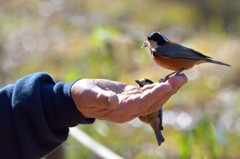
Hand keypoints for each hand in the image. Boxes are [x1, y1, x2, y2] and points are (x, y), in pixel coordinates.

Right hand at [71, 75, 186, 122]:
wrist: (81, 98)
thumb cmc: (83, 96)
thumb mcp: (89, 95)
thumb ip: (101, 98)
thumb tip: (114, 100)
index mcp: (120, 111)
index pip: (142, 103)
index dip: (155, 95)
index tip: (168, 85)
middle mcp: (129, 110)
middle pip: (152, 102)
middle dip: (168, 91)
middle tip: (182, 79)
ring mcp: (130, 104)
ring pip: (152, 98)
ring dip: (166, 89)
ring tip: (179, 79)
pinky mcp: (130, 97)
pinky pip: (146, 94)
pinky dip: (157, 87)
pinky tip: (166, 82)